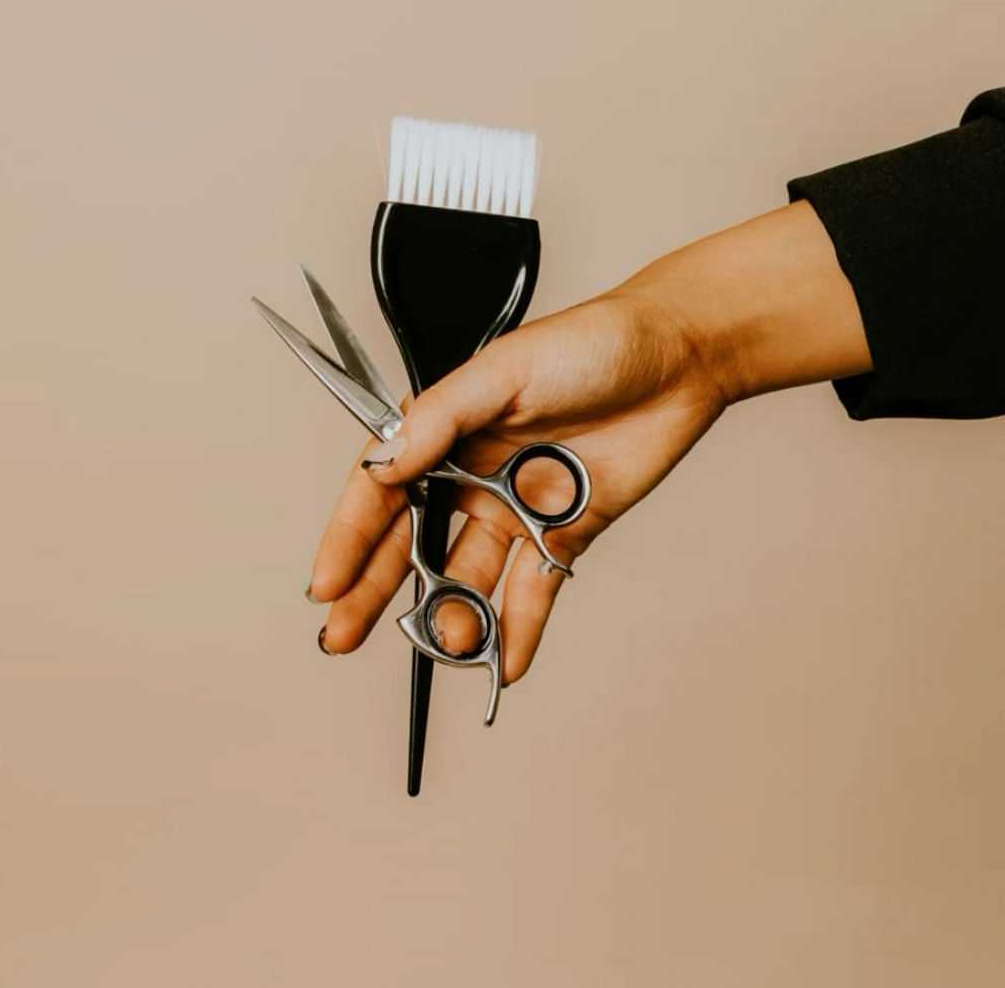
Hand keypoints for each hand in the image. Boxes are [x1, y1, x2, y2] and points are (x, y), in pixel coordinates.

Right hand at [306, 201, 870, 684]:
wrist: (678, 359)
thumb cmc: (590, 344)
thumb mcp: (504, 370)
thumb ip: (439, 420)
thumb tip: (382, 466)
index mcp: (445, 430)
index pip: (381, 492)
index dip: (348, 539)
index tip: (326, 585)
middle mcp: (471, 473)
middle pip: (410, 543)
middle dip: (375, 592)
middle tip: (342, 638)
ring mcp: (516, 507)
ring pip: (469, 575)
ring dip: (452, 615)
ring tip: (445, 646)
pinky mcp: (564, 533)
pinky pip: (533, 590)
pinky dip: (518, 628)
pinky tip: (502, 661)